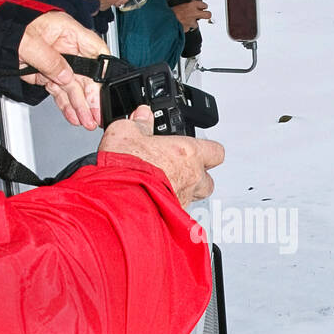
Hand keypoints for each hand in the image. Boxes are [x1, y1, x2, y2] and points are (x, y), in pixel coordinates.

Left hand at [17, 11, 108, 128]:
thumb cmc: (8, 27)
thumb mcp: (28, 41)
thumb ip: (49, 61)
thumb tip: (66, 77)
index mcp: (67, 30)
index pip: (95, 49)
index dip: (104, 68)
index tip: (108, 87)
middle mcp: (67, 47)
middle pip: (87, 73)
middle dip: (92, 96)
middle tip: (96, 114)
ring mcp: (57, 62)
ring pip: (74, 86)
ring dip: (80, 105)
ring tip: (86, 121)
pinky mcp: (47, 75)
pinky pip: (60, 91)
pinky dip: (66, 105)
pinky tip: (73, 116)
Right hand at [99, 104, 223, 205]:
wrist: (117, 198)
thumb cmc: (126, 167)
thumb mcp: (127, 132)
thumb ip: (140, 124)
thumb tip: (143, 116)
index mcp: (187, 152)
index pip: (216, 151)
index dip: (207, 150)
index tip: (197, 149)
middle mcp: (191, 177)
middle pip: (209, 180)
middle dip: (198, 177)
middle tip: (180, 170)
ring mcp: (183, 199)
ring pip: (193, 198)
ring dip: (183, 192)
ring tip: (164, 187)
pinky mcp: (172, 216)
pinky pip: (177, 211)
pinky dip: (168, 206)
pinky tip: (152, 200)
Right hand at [170, 0, 211, 30]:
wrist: (164, 20)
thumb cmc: (168, 9)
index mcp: (192, 4)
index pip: (204, 5)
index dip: (203, 6)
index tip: (201, 7)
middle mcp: (194, 13)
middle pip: (208, 15)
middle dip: (206, 14)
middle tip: (203, 14)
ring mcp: (191, 22)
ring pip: (196, 23)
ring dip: (192, 22)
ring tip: (186, 20)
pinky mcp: (187, 29)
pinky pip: (188, 28)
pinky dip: (185, 27)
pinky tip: (180, 24)